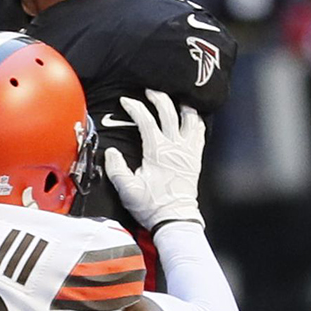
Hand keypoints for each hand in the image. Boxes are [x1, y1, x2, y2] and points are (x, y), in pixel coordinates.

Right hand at [102, 91, 204, 226]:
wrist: (175, 218)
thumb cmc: (152, 205)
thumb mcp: (127, 189)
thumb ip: (116, 168)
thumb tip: (110, 152)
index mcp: (157, 151)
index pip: (146, 121)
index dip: (135, 108)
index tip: (126, 101)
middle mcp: (175, 147)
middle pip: (170, 113)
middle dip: (159, 98)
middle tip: (150, 92)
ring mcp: (188, 152)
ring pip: (190, 120)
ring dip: (182, 107)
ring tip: (176, 101)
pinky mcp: (195, 158)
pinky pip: (200, 133)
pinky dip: (196, 122)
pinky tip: (192, 119)